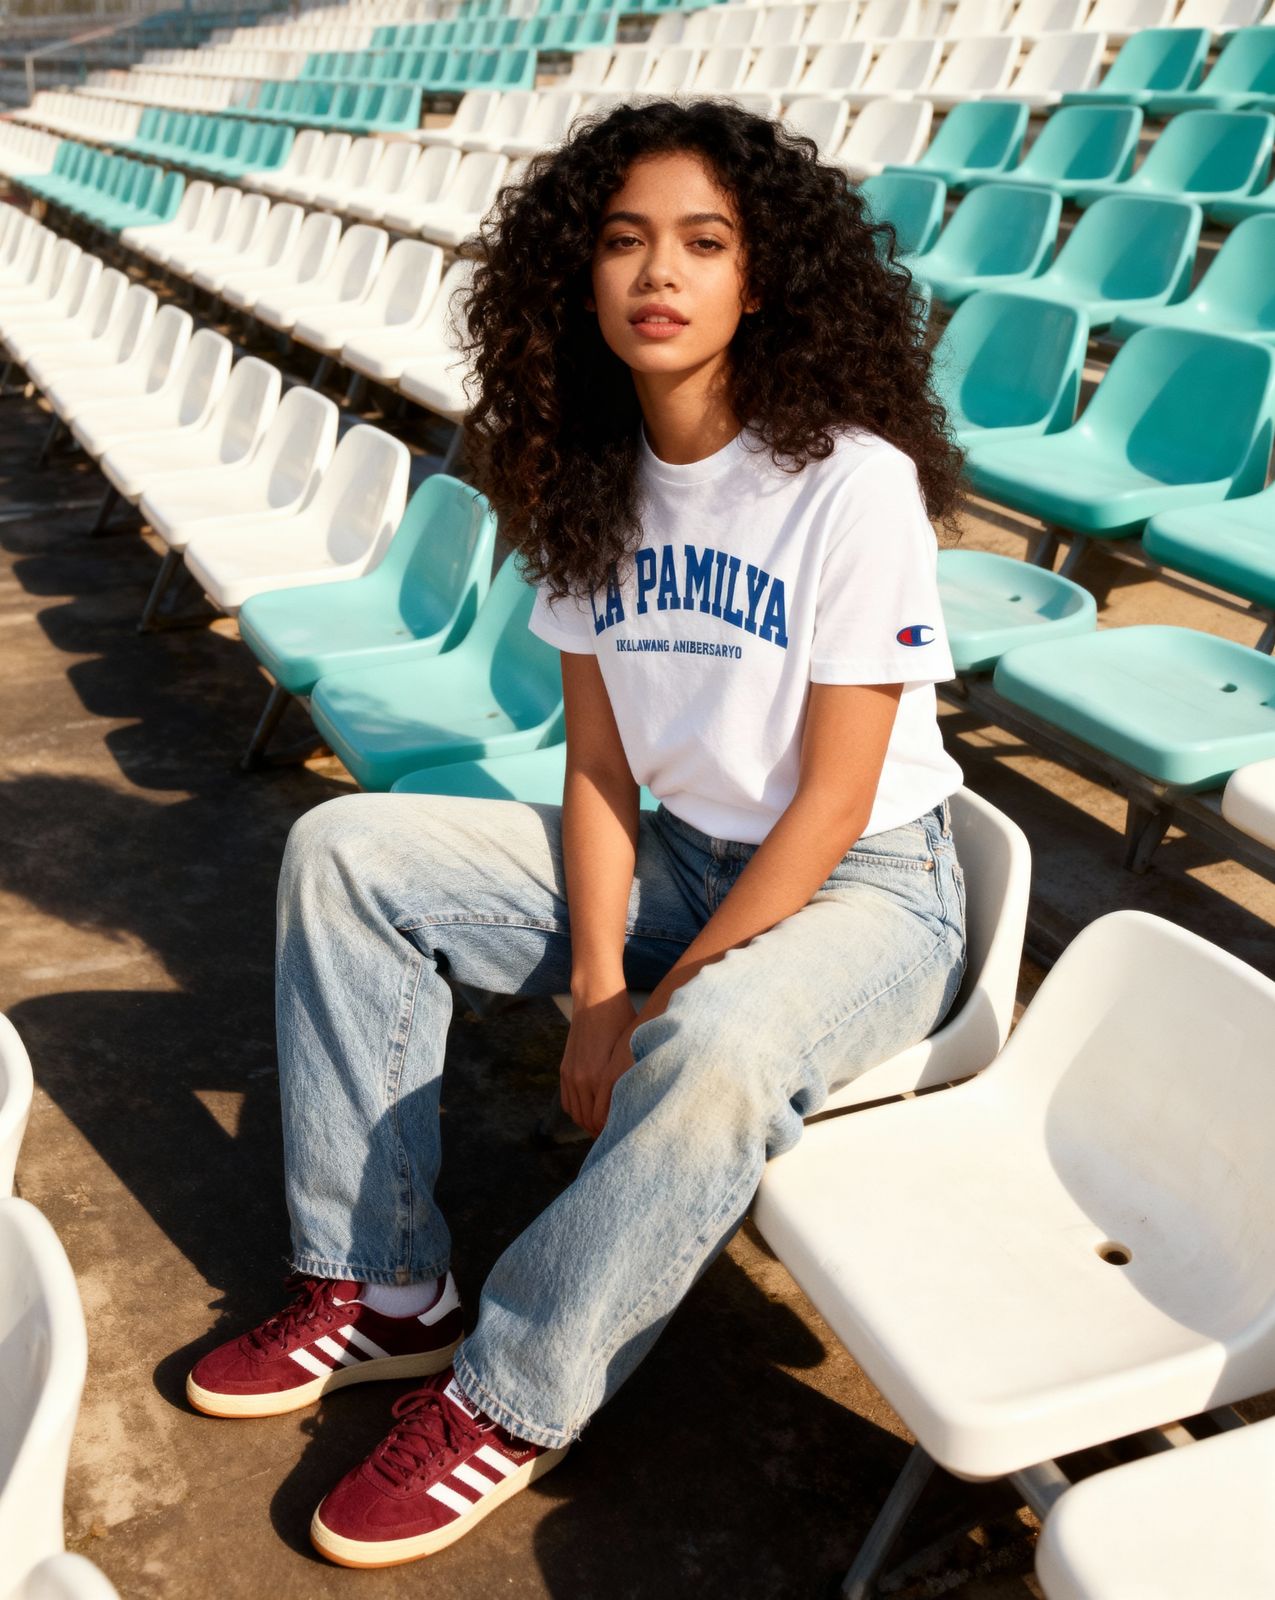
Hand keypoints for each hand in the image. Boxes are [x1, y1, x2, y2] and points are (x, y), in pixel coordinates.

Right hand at [559, 990, 639, 1138]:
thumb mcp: (633, 1049)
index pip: (603, 1120)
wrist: (596, 998)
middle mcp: (583, 1079)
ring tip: (604, 1129)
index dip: (614, 1131)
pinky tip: (590, 1114)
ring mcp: (571, 1075)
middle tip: (617, 1137)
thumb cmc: (622, 1021)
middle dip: (601, 1133)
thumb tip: (645, 1099)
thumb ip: (633, 1076)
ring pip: (576, 1114)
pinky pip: (567, 1101)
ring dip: (588, 1124)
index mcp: (602, 1077)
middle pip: (589, 1122)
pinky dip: (577, 1112)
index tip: (626, 1134)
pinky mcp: (565, 1069)